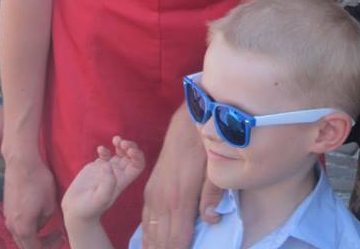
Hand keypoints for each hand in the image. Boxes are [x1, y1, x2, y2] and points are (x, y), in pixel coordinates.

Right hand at [3, 155, 56, 248]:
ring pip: (21, 234)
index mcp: (23, 229)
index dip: (49, 246)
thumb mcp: (50, 203)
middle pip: (25, 244)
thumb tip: (42, 222)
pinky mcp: (7, 207)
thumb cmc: (38, 182)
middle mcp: (12, 226)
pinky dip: (28, 224)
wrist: (22, 163)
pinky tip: (37, 214)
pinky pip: (17, 223)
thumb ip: (47, 218)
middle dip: (41, 243)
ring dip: (34, 233)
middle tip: (55, 235)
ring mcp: (7, 216)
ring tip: (48, 225)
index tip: (60, 237)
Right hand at [62, 137, 145, 222]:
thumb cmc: (89, 209)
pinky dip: (105, 149)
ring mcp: (108, 170)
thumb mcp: (100, 199)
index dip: (138, 156)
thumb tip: (108, 165)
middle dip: (130, 146)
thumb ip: (107, 184)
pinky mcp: (96, 168)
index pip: (138, 166)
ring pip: (120, 153)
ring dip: (121, 144)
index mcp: (122, 181)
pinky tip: (100, 150)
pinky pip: (105, 154)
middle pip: (131, 157)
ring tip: (116, 140)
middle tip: (122, 143)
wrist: (75, 212)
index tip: (129, 151)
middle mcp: (117, 174)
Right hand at [141, 106, 212, 248]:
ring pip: (150, 233)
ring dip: (155, 247)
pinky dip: (147, 237)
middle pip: (162, 241)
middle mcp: (162, 201)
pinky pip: (145, 220)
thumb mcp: (215, 168)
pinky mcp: (149, 190)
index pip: (177, 240)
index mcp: (179, 199)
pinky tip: (149, 245)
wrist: (187, 123)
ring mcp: (152, 195)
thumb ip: (212, 195)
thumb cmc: (205, 145)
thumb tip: (211, 220)